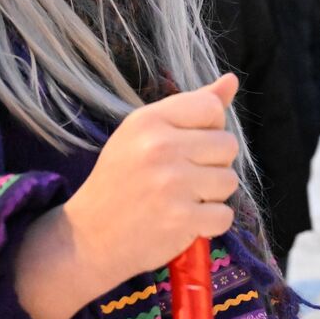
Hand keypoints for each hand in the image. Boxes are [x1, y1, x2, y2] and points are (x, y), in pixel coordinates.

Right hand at [62, 74, 240, 291]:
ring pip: (229, 181)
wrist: (88, 238)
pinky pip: (224, 215)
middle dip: (213, 164)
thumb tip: (232, 80)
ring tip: (182, 199)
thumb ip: (191, 106)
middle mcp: (160, 147)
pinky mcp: (181, 219)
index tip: (188, 145)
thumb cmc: (120, 180)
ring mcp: (172, 184)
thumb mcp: (144, 133)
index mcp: (149, 120)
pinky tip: (186, 221)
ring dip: (212, 195)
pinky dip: (210, 223)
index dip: (209, 128)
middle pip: (228, 144)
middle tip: (183, 177)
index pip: (212, 108)